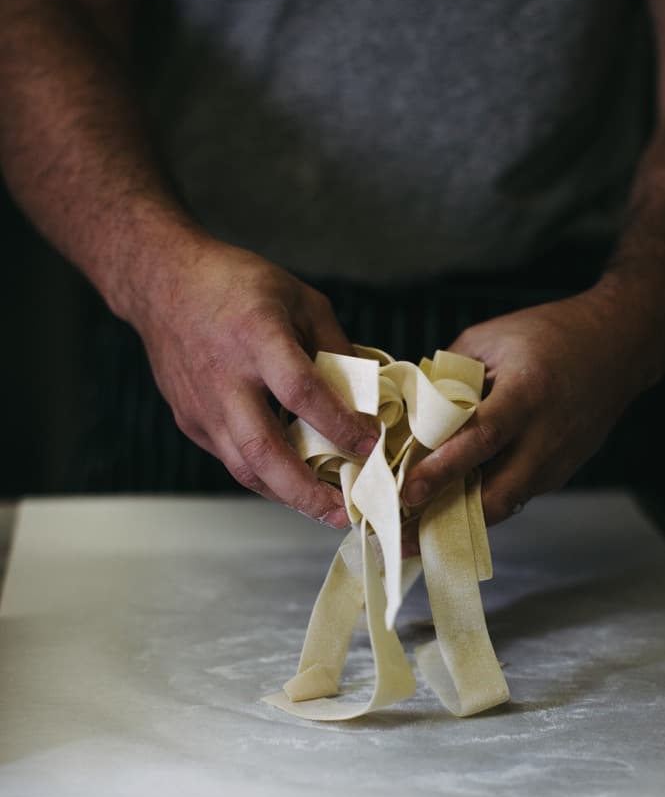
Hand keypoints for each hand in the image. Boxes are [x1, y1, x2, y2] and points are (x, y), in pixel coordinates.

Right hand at [131, 236, 377, 524]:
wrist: (162, 283)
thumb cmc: (236, 284)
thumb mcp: (299, 298)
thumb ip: (334, 346)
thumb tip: (365, 394)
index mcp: (257, 337)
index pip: (301, 392)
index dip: (339, 424)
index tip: (371, 446)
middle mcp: (226, 378)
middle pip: (264, 449)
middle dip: (307, 490)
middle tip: (343, 512)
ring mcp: (203, 405)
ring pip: (244, 467)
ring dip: (286, 495)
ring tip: (324, 509)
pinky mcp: (190, 421)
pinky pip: (231, 458)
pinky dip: (264, 476)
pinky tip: (292, 482)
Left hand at [402, 289, 650, 525]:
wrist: (618, 347)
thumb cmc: (552, 335)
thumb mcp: (490, 339)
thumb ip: (448, 376)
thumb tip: (410, 410)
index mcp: (527, 395)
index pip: (481, 439)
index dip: (442, 469)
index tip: (408, 492)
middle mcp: (546, 436)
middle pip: (497, 496)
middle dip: (446, 520)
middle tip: (401, 534)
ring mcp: (557, 461)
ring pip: (503, 505)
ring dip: (459, 519)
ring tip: (413, 530)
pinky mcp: (559, 473)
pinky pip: (514, 495)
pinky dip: (480, 504)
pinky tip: (449, 505)